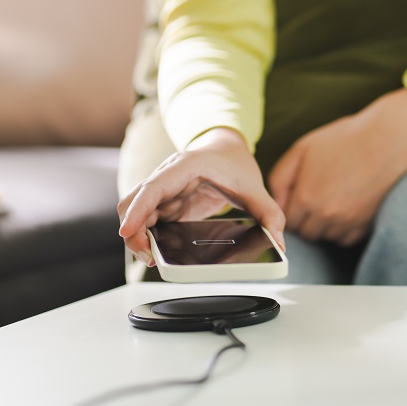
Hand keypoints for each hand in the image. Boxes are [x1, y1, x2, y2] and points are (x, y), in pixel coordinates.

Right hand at [118, 128, 285, 266]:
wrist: (226, 148)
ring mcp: (163, 190)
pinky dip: (145, 235)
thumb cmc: (235, 163)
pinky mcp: (164, 203)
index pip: (154, 187)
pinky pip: (145, 219)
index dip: (138, 209)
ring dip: (137, 236)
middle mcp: (167, 176)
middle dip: (133, 230)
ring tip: (153, 258)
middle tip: (150, 257)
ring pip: (135, 212)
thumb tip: (278, 241)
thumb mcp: (255, 187)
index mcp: (186, 166)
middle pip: (134, 202)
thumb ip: (269, 213)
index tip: (127, 231)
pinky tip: (157, 251)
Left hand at [268, 88, 406, 245]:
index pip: (287, 222)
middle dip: (307, 218)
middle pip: (306, 233)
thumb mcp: (302, 149)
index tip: (300, 194)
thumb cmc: (343, 140)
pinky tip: (348, 203)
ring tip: (334, 195)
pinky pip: (346, 237)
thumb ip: (280, 179)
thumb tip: (275, 203)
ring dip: (325, 223)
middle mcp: (325, 216)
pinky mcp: (366, 225)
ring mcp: (347, 223)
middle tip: (317, 194)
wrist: (387, 139)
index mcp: (305, 198)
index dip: (292, 208)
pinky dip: (343, 226)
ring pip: (326, 236)